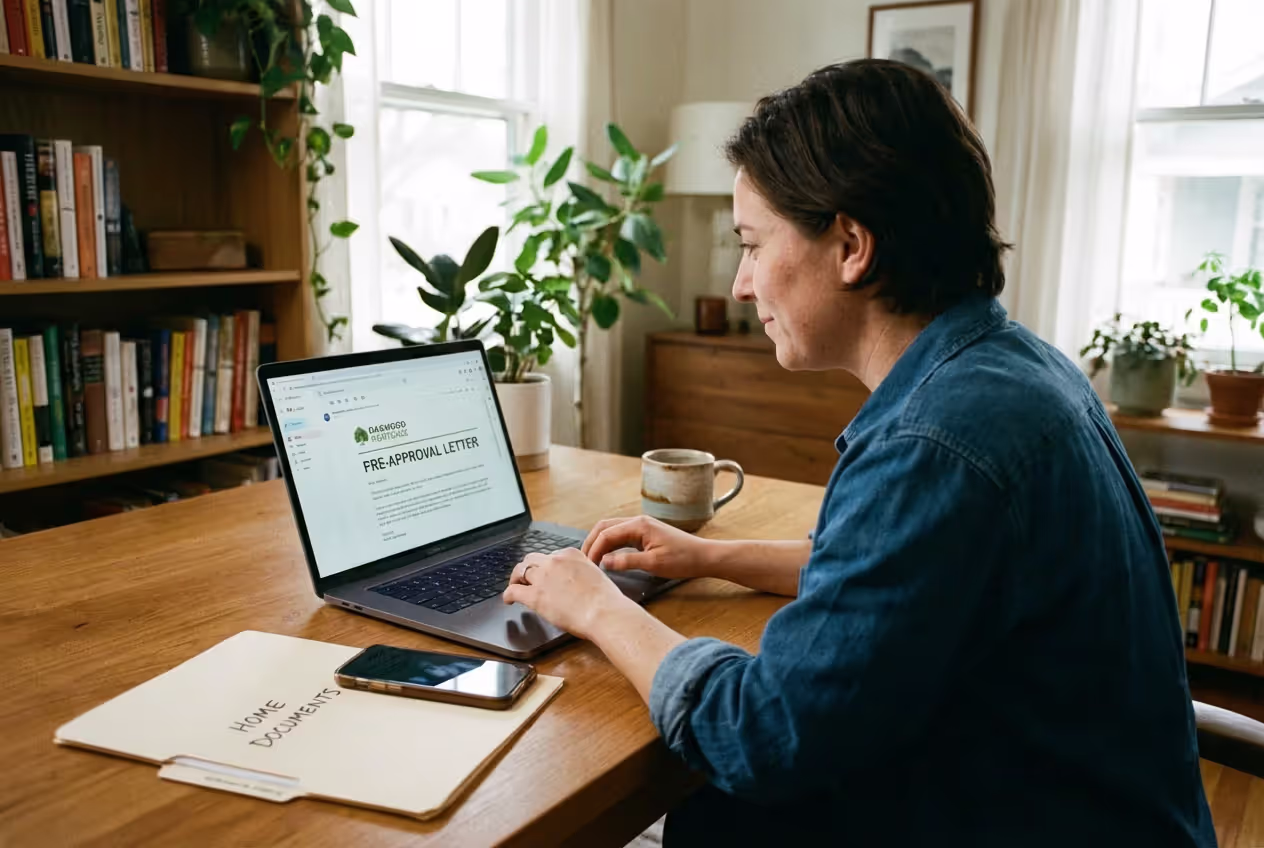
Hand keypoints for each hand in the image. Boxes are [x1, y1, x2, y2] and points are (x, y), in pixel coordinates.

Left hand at [502, 548, 633, 639]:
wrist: (603, 611)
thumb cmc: (605, 599)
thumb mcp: (596, 575)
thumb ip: (582, 572)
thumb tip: (576, 581)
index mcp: (571, 554)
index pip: (552, 556)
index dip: (546, 566)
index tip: (546, 574)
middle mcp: (554, 561)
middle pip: (532, 559)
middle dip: (528, 568)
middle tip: (527, 578)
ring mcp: (543, 577)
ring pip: (520, 570)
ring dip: (516, 578)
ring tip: (516, 585)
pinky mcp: (535, 596)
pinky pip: (513, 590)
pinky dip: (508, 595)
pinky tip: (509, 600)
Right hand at [581, 515, 716, 580]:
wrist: (703, 557)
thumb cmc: (683, 559)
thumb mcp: (654, 564)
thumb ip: (627, 561)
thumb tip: (604, 562)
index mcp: (639, 525)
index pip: (606, 534)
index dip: (593, 550)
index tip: (588, 566)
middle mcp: (638, 521)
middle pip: (605, 527)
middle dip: (591, 542)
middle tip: (583, 561)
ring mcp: (642, 526)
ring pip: (612, 530)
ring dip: (600, 542)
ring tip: (591, 559)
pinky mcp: (645, 534)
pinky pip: (621, 535)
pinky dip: (610, 544)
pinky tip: (607, 556)